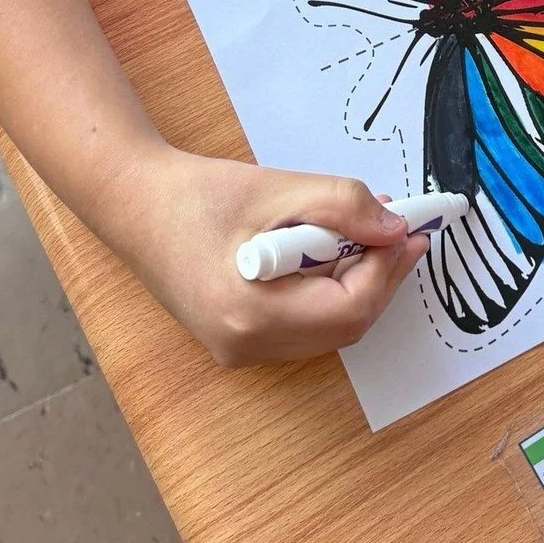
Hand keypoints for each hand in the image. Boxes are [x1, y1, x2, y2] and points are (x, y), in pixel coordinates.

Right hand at [106, 144, 429, 366]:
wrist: (134, 204)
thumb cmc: (198, 194)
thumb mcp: (279, 191)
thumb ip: (344, 207)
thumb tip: (396, 230)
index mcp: (251, 316)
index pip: (350, 309)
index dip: (387, 269)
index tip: (410, 228)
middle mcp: (246, 347)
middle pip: (344, 327)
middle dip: (380, 276)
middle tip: (402, 229)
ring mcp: (239, 351)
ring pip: (327, 330)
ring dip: (358, 283)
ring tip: (370, 233)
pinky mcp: (237, 340)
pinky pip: (304, 326)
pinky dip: (328, 291)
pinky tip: (334, 252)